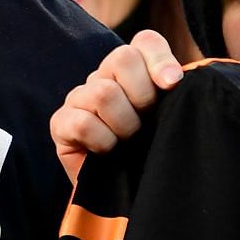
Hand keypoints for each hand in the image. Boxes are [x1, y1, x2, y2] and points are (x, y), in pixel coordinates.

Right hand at [50, 29, 184, 184]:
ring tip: (127, 142)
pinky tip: (107, 153)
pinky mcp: (60, 123)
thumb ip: (179, 94)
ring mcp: (79, 98)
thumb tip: (176, 78)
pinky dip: (102, 141)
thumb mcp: (171, 120)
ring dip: (124, 124)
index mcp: (134, 71)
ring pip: (103, 92)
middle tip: (146, 122)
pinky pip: (82, 121)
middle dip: (142, 95)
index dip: (160, 59)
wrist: (129, 197)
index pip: (145, 42)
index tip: (172, 85)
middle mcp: (104, 77)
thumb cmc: (152, 155)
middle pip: (122, 58)